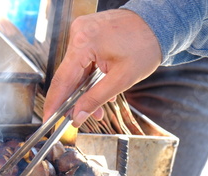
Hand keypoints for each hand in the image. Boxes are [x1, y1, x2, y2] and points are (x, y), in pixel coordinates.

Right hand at [43, 9, 161, 126]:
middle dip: (74, 99)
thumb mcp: (122, 79)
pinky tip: (97, 88)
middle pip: (67, 75)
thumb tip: (77, 116)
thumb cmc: (145, 45)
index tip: (48, 119)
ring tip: (96, 107)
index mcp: (84, 42)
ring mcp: (81, 32)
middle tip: (78, 118)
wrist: (158, 23)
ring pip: (75, 70)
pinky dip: (88, 77)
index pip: (62, 80)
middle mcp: (78, 33)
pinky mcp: (86, 33)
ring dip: (83, 90)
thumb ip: (96, 99)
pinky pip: (81, 61)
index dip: (54, 103)